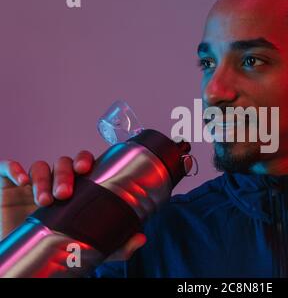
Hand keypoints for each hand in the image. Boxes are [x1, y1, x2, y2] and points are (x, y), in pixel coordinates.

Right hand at [0, 152, 145, 261]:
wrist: (26, 259)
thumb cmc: (57, 245)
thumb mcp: (89, 246)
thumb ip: (116, 243)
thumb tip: (141, 238)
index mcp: (76, 188)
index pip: (83, 164)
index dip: (84, 160)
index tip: (87, 168)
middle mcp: (55, 181)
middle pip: (63, 164)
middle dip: (65, 174)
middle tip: (65, 194)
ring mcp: (32, 183)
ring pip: (40, 167)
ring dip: (42, 179)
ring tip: (45, 201)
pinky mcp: (8, 187)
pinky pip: (7, 168)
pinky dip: (13, 168)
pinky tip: (20, 180)